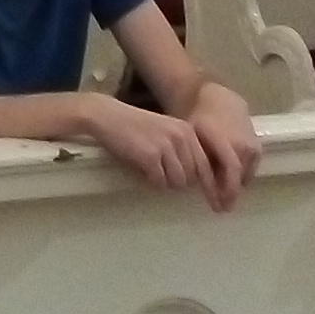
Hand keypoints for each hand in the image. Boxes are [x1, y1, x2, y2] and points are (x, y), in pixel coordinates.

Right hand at [78, 95, 214, 196]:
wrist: (106, 115)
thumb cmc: (133, 126)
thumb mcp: (164, 132)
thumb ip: (181, 149)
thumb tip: (195, 179)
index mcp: (187, 130)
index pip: (205, 163)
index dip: (207, 183)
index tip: (208, 197)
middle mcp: (181, 136)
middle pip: (192, 176)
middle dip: (179, 182)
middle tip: (163, 178)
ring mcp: (167, 145)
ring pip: (178, 182)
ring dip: (165, 183)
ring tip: (152, 173)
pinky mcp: (150, 155)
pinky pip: (160, 182)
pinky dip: (152, 182)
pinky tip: (143, 171)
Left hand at [184, 86, 262, 212]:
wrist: (217, 99)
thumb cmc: (199, 119)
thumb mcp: (194, 140)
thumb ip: (200, 164)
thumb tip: (203, 188)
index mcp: (226, 141)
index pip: (231, 172)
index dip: (226, 192)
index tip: (219, 208)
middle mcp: (244, 144)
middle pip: (239, 178)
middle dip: (230, 194)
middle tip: (221, 207)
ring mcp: (253, 145)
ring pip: (245, 174)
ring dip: (235, 185)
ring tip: (223, 193)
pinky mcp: (258, 146)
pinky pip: (250, 167)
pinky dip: (241, 175)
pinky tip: (230, 179)